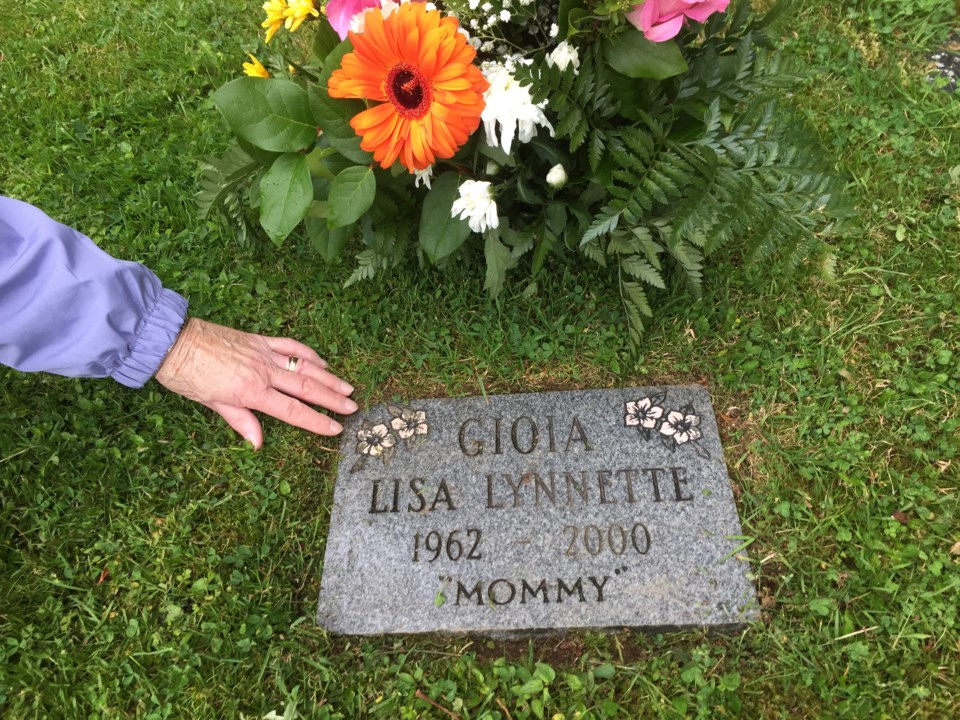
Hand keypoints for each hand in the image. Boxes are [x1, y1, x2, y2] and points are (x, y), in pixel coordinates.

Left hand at [155, 318, 356, 448]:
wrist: (172, 341)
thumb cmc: (186, 375)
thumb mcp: (211, 403)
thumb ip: (240, 421)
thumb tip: (257, 443)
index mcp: (251, 392)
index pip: (292, 411)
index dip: (317, 421)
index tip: (336, 428)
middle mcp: (263, 372)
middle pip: (306, 387)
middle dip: (332, 399)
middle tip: (353, 407)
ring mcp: (263, 353)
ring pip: (304, 366)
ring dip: (329, 377)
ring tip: (347, 386)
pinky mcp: (259, 339)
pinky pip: (290, 345)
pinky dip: (308, 353)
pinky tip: (321, 361)